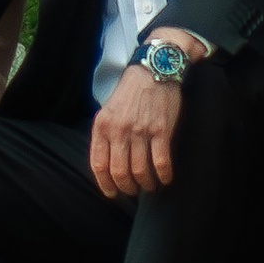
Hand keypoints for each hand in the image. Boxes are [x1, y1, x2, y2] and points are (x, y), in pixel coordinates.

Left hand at [90, 65, 184, 199]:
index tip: (113, 193)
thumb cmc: (131, 91)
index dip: (106, 185)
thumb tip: (107, 164)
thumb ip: (106, 134)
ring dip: (145, 184)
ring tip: (149, 185)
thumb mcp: (108, 109)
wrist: (154, 69)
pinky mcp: (161, 130)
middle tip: (133, 190)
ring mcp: (140, 131)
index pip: (99, 165)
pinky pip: (161, 162)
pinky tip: (165, 179)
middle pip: (120, 172)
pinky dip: (163, 176)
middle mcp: (119, 130)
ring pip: (140, 171)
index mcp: (103, 125)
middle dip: (127, 188)